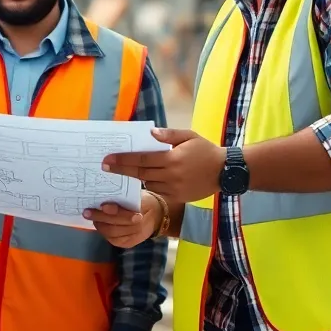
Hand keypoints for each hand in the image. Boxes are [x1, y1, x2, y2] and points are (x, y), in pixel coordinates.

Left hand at [84, 192, 161, 247]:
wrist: (157, 217)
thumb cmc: (145, 202)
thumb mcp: (138, 195)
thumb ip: (124, 197)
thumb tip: (103, 193)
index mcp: (143, 212)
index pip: (125, 215)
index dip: (114, 211)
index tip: (103, 206)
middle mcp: (139, 228)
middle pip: (115, 226)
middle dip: (99, 218)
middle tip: (86, 212)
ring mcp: (133, 238)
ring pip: (112, 234)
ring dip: (99, 225)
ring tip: (90, 217)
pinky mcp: (128, 244)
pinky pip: (113, 239)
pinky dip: (104, 232)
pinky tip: (99, 224)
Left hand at [102, 128, 225, 202]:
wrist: (225, 172)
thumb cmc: (205, 150)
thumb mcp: (189, 136)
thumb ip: (169, 134)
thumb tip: (150, 134)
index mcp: (172, 159)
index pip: (141, 159)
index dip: (123, 160)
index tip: (108, 159)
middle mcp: (171, 175)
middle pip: (140, 173)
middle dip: (121, 170)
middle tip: (105, 166)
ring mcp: (174, 188)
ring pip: (147, 183)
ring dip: (134, 178)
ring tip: (119, 172)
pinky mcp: (177, 197)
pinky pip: (157, 191)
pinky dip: (149, 185)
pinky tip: (141, 179)